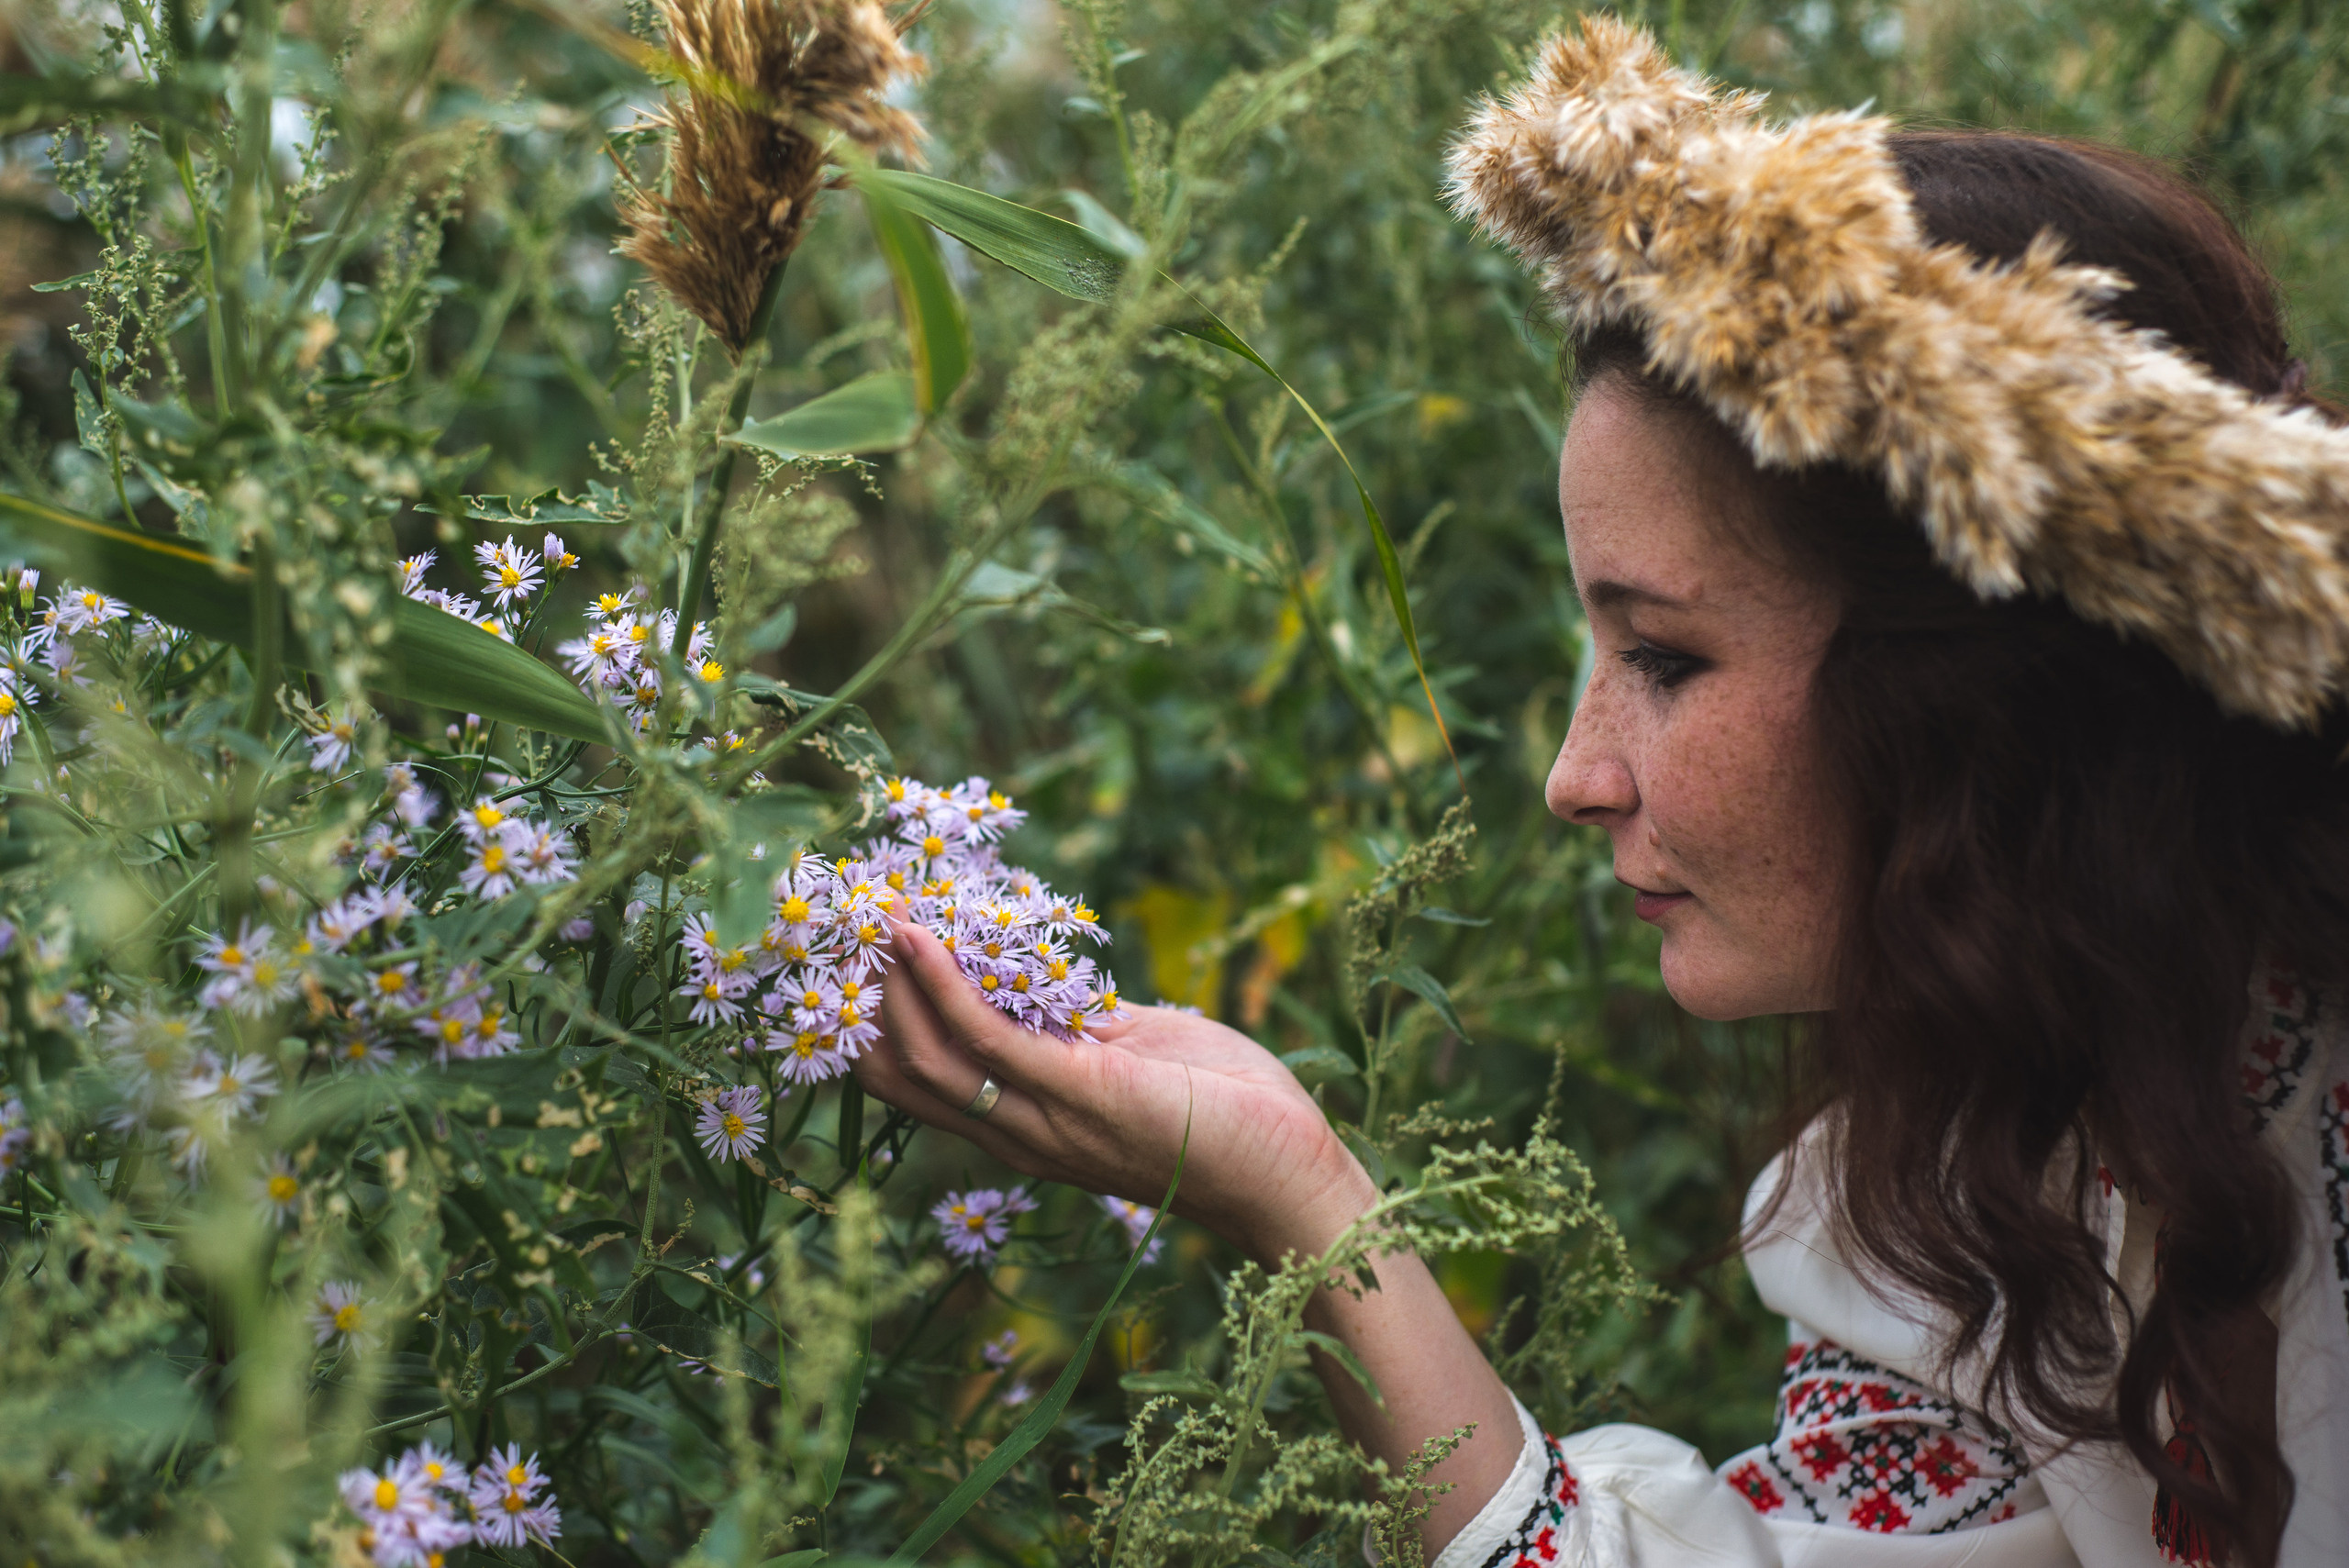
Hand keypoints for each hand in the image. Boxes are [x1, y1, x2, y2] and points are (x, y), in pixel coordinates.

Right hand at [853, 912, 1375, 1263]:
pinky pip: (985, 1037)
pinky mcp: (1076, 1094)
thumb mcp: (1136, 1051)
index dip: (876, 1020)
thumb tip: (1047, 979)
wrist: (1287, 1165)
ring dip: (892, 982)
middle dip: (864, 1000)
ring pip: (927, 1057)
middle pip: (900, 1073)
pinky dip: (942, 982)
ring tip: (871, 916)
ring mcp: (1041, 1118)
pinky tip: (920, 937)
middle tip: (843, 926)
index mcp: (1025, 1124)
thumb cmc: (1225, 1107)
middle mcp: (1016, 1132)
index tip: (856, 953)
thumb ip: (1080, 1026)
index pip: (919, 1081)